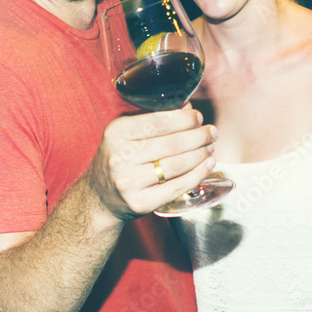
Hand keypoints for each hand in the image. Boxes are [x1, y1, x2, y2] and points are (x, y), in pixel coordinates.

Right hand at [87, 107, 216, 219]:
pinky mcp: (140, 202)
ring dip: (200, 155)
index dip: (184, 119)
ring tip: (210, 147)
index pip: (158, 122)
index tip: (198, 117)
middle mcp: (120, 157)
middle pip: (171, 144)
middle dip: (198, 136)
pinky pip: (176, 187)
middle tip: (211, 132)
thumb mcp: (126, 134)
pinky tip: (208, 166)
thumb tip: (188, 108)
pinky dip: (197, 175)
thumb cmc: (119, 160)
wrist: (100, 198)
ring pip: (176, 165)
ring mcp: (129, 182)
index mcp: (116, 133)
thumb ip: (153, 120)